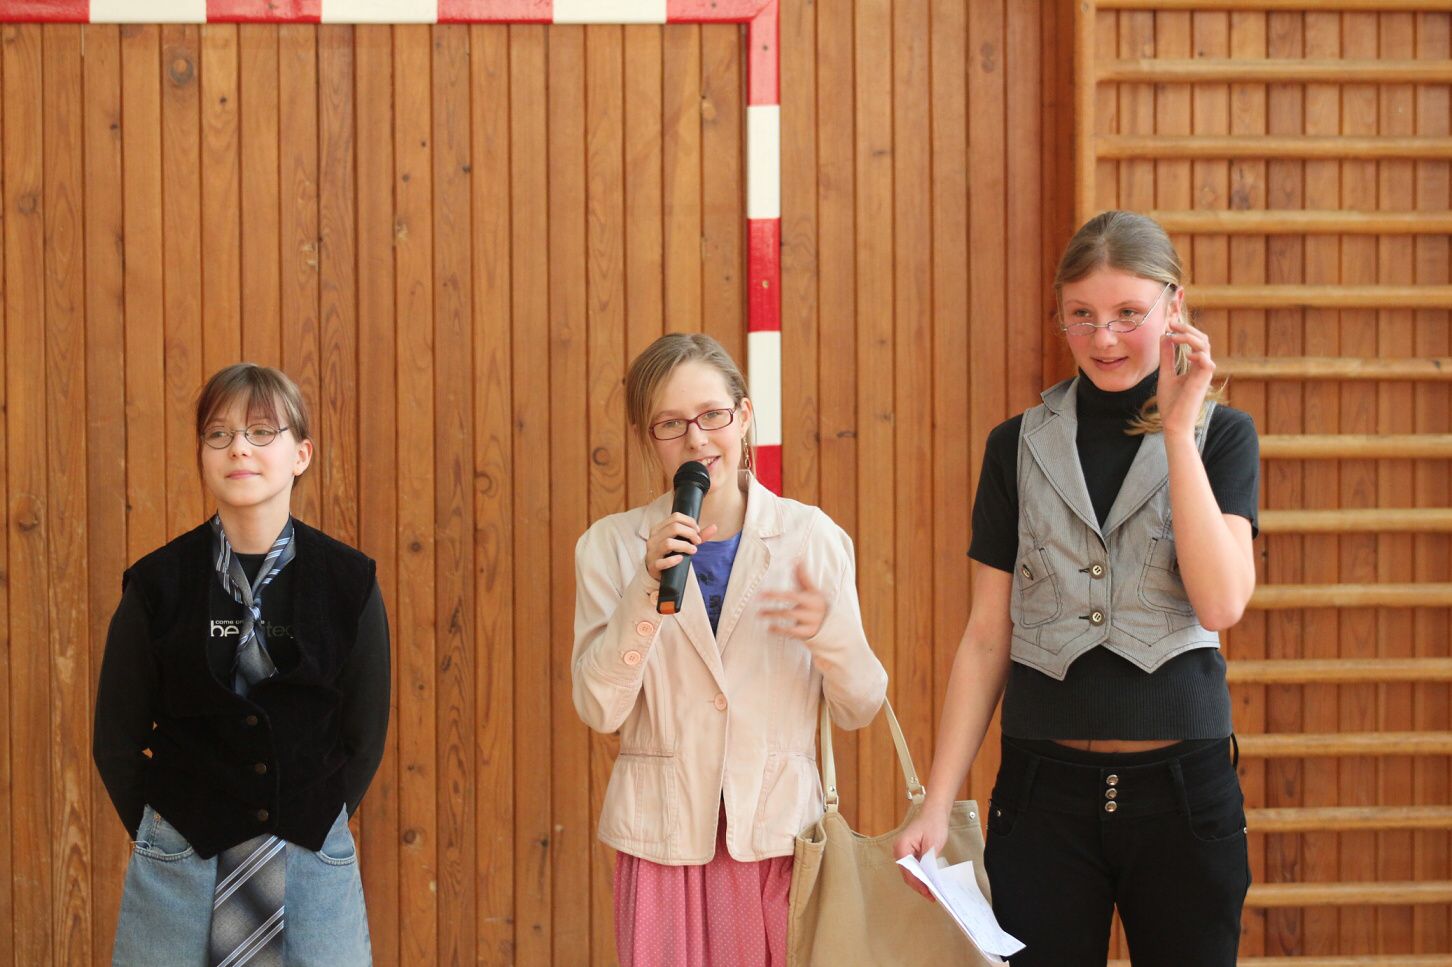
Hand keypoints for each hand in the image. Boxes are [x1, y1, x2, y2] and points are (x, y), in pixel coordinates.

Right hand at [645, 513, 718, 580]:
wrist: (658, 572)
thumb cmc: (672, 554)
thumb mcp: (684, 542)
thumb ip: (698, 535)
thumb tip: (714, 527)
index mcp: (659, 528)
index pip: (675, 517)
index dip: (690, 522)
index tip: (697, 531)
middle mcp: (653, 538)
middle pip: (674, 527)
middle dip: (690, 533)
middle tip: (697, 542)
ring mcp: (652, 552)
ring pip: (668, 543)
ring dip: (685, 546)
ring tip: (693, 550)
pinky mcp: (653, 565)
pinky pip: (662, 562)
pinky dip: (673, 560)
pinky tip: (681, 559)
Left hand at [761, 562, 827, 638]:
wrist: (831, 624)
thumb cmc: (816, 604)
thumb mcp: (812, 591)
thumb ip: (803, 577)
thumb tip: (797, 560)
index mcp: (812, 597)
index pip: (791, 595)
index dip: (776, 594)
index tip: (762, 592)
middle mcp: (811, 609)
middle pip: (790, 604)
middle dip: (773, 602)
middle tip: (758, 599)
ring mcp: (810, 621)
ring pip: (789, 617)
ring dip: (773, 615)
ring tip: (759, 614)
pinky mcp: (807, 633)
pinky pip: (792, 632)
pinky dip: (780, 630)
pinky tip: (770, 628)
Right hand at [893, 809, 948, 901]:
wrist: (934, 812)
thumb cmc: (933, 824)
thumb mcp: (933, 844)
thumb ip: (928, 862)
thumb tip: (928, 879)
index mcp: (901, 847)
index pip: (908, 872)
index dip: (918, 884)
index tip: (929, 893)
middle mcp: (898, 850)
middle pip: (907, 874)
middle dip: (919, 886)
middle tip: (932, 897)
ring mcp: (902, 851)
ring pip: (909, 872)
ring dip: (920, 882)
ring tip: (931, 892)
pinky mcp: (908, 852)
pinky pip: (913, 867)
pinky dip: (920, 875)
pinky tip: (929, 881)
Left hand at [1158, 310, 1215, 438]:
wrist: (1173, 423)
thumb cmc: (1171, 403)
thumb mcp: (1166, 374)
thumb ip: (1167, 356)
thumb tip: (1164, 337)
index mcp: (1194, 365)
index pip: (1194, 340)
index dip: (1184, 329)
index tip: (1169, 322)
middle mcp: (1202, 367)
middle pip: (1202, 339)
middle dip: (1187, 328)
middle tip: (1171, 323)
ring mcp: (1204, 373)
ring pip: (1205, 346)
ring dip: (1189, 337)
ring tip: (1174, 336)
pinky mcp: (1203, 381)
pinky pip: (1207, 362)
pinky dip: (1198, 355)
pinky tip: (1186, 355)